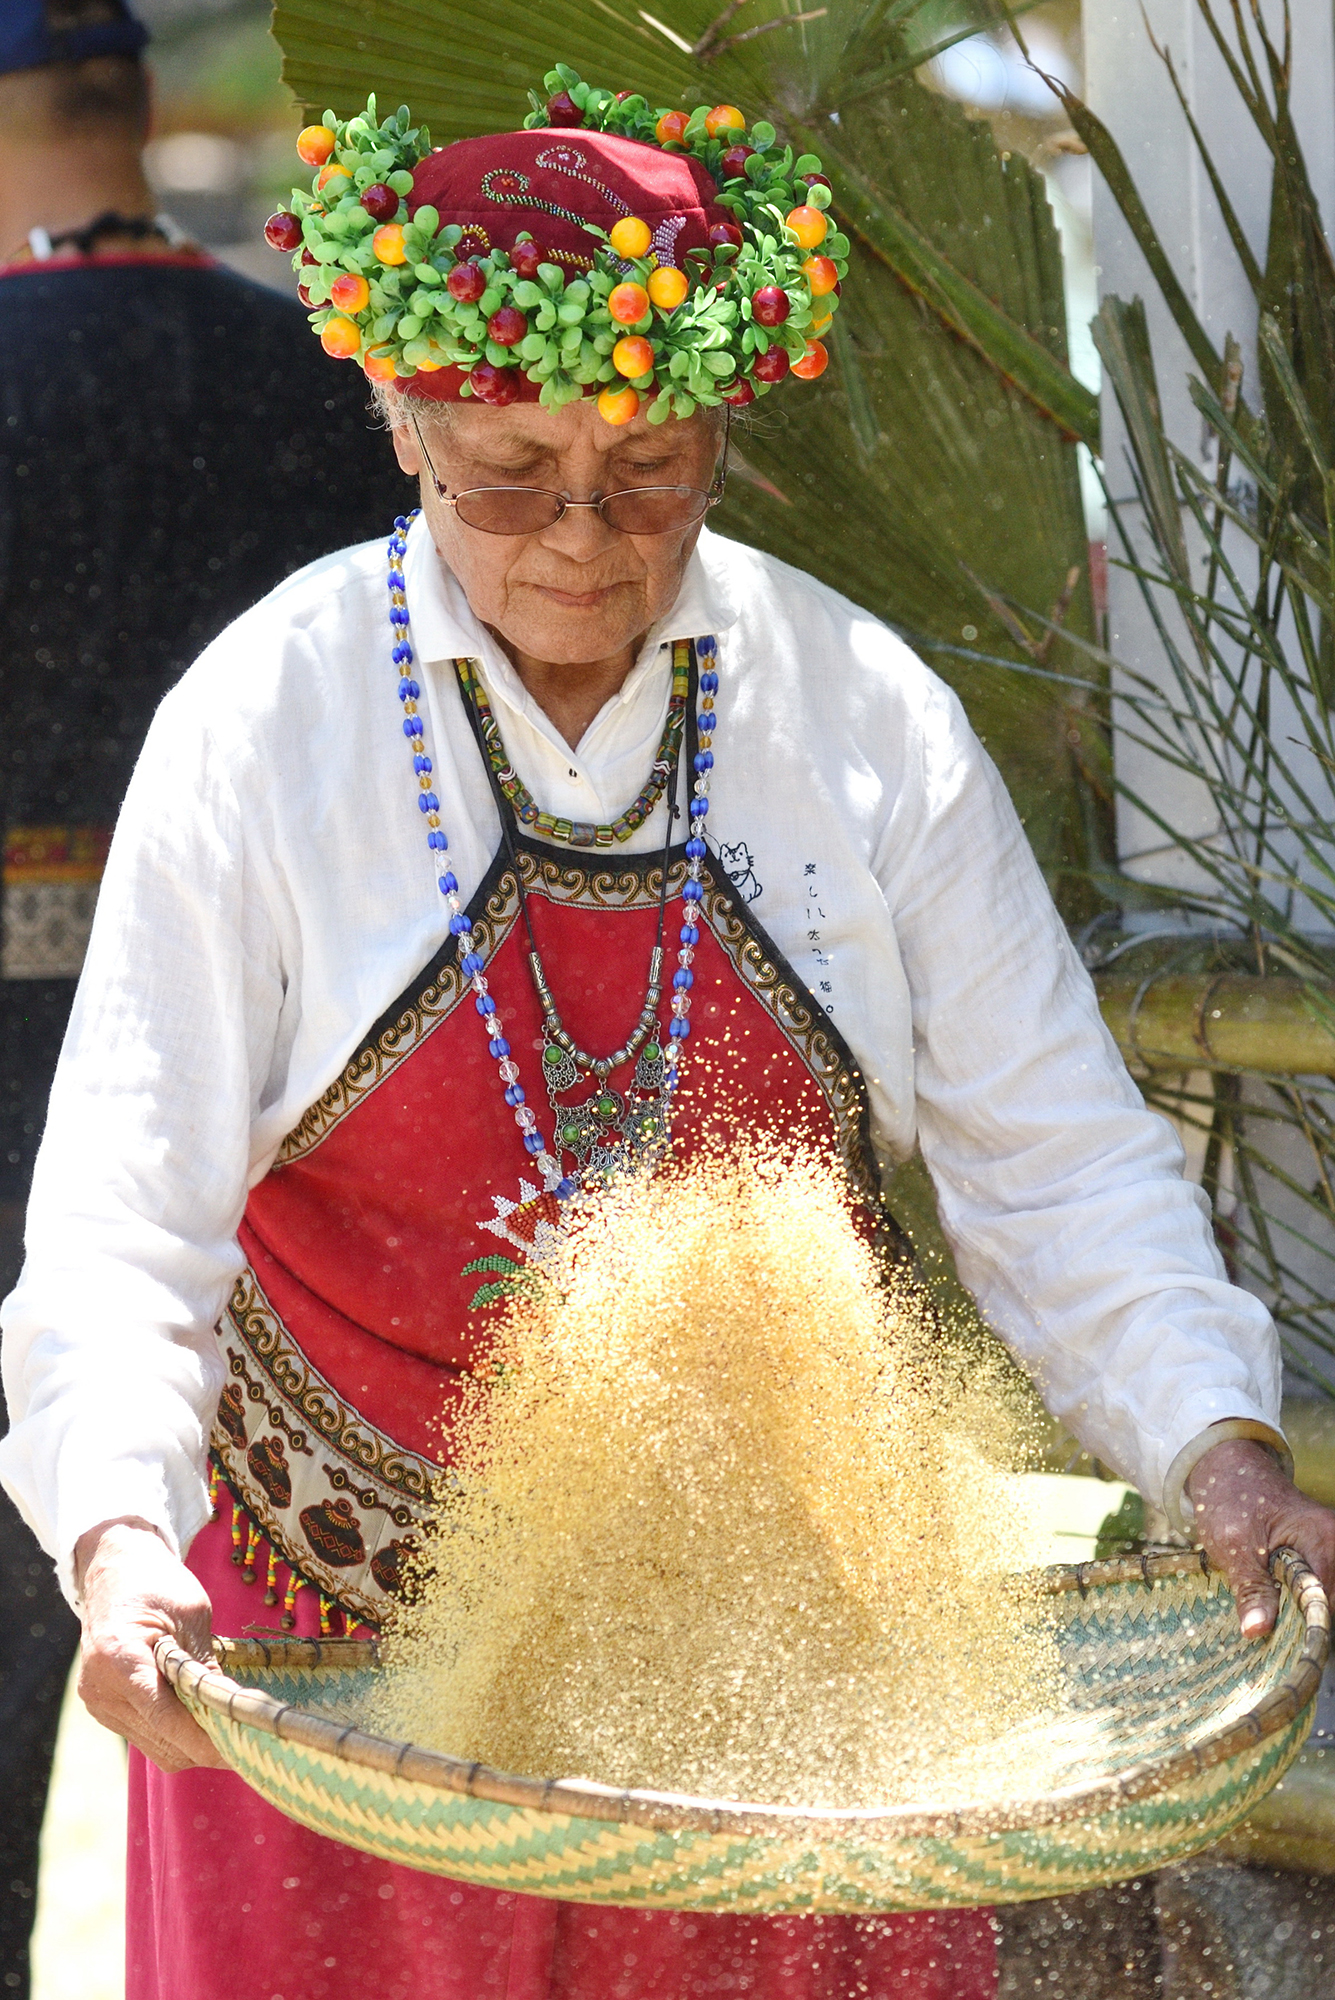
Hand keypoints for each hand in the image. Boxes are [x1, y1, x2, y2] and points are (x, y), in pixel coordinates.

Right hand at [75, 1517, 228, 1771]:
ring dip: (191, 1744)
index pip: (164, 1716)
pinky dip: (175, 1734)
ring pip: (154, 1745)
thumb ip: (204, 1665)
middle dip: (204, 1745)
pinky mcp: (103, 1707)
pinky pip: (145, 1735)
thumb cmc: (156, 1584)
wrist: (115, 1571)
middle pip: (161, 1738)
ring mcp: (98, 1702)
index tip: (239, 1750)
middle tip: (248, 1741)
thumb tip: (230, 1712)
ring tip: (231, 1732)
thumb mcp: (192, 1615)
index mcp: (119, 1657)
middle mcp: (101, 1688)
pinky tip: (202, 1719)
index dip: (203, 1740)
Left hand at [1186, 1439, 1334, 1638]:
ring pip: (1321, 1597)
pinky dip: (1297, 1601)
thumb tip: (1257, 1630)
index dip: (1306, 1628)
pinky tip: (1277, 1608)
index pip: (1326, 1601)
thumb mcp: (1234, 1545)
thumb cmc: (1230, 1498)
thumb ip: (1251, 1589)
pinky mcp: (1319, 1554)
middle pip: (1328, 1601)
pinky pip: (1315, 1587)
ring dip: (1298, 1613)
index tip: (1283, 1648)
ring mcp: (1330, 1547)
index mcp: (1323, 1539)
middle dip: (1302, 1622)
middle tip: (1269, 1635)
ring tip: (1267, 1616)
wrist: (1227, 1468)